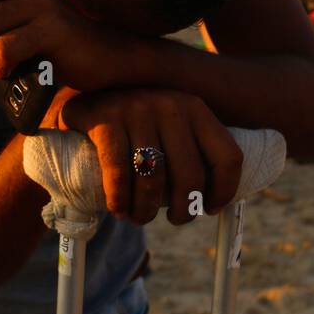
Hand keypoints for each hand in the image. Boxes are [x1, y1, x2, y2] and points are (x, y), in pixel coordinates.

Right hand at [56, 89, 242, 226]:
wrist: (85, 94)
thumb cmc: (135, 124)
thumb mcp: (170, 124)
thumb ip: (192, 150)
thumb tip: (217, 199)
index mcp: (196, 108)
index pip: (228, 155)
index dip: (224, 190)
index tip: (210, 208)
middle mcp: (170, 104)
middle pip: (191, 175)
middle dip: (184, 209)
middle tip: (175, 219)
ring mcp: (137, 108)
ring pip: (154, 179)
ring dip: (147, 210)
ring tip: (140, 217)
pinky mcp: (105, 118)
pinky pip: (119, 173)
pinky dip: (120, 200)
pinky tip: (119, 209)